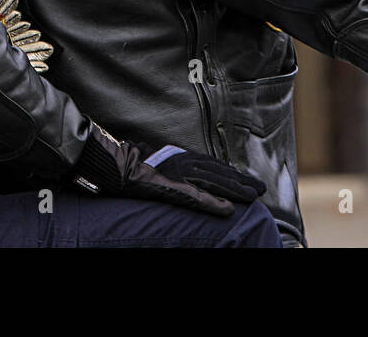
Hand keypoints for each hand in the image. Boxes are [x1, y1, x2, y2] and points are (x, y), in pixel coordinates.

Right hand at [73, 123, 264, 216]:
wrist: (106, 160)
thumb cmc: (125, 161)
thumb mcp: (152, 160)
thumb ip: (166, 165)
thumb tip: (173, 167)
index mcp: (178, 157)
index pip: (211, 166)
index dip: (231, 173)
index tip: (248, 181)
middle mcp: (180, 161)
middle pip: (217, 172)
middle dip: (240, 181)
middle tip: (261, 188)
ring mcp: (175, 172)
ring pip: (212, 182)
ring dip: (234, 189)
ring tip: (253, 197)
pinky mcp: (167, 186)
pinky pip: (194, 196)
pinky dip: (213, 203)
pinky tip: (228, 210)